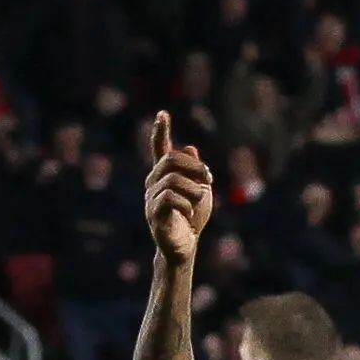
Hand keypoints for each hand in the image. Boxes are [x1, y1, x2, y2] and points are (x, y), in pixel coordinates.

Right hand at [143, 111, 213, 264]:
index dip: (161, 131)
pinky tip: (188, 216)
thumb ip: (195, 171)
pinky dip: (186, 204)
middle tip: (208, 179)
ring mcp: (151, 198)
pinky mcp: (153, 214)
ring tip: (198, 202)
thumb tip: (190, 147)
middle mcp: (154, 183)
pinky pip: (169, 198)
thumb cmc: (192, 218)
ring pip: (173, 180)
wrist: (185, 246)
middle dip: (194, 167)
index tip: (163, 113)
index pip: (160, 148)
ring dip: (194, 190)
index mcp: (164, 175)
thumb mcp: (200, 190)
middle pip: (170, 160)